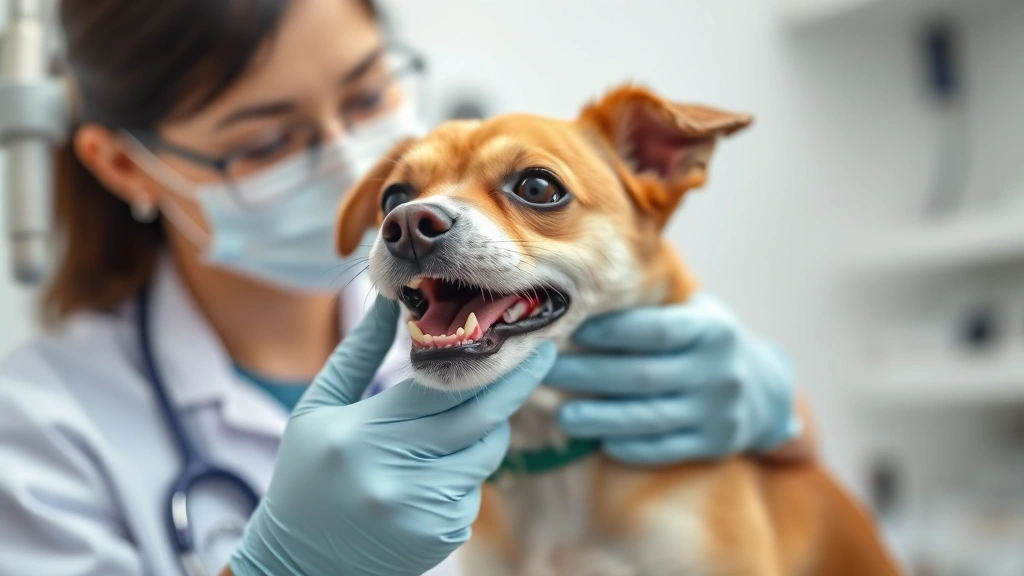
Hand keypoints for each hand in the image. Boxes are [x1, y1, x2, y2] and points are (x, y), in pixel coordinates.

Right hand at [230, 296, 556, 575]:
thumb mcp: (318, 409)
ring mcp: (424, 511)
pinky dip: (468, 468)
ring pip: (487, 451)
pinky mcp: (444, 535)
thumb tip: (390, 299)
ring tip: (465, 414)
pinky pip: (477, 485)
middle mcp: (396, 476)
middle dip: (517, 382)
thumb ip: (359, 353)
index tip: (511, 330)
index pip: (438, 387)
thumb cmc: (305, 476)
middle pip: (479, 417)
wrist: (301, 563)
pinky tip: (435, 469)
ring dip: (488, 426)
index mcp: (359, 436)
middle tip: (545, 352)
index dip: (480, 355)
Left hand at [545, 293, 799, 464]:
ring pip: (650, 417)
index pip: (655, 330)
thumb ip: (652, 302)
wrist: (764, 389)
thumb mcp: (694, 311)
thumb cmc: (705, 340)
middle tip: (545, 372)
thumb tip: (583, 284)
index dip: (612, 331)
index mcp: (711, 329)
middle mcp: (719, 370)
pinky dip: (633, 447)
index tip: (571, 330)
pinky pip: (667, 448)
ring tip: (561, 416)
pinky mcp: (716, 443)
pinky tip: (600, 442)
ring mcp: (719, 411)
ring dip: (601, 418)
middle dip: (588, 375)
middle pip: (643, 375)